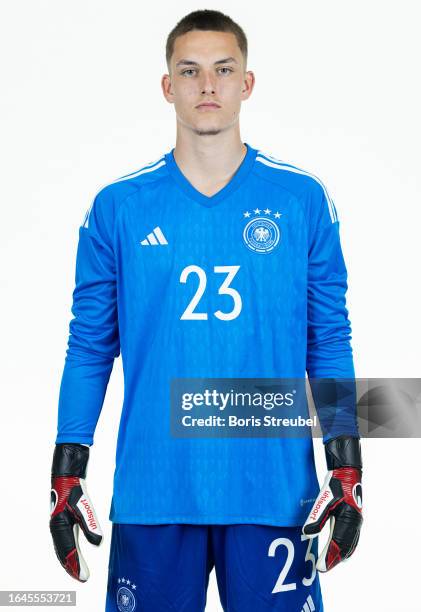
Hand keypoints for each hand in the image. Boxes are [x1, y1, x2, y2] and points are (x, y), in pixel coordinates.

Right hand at [50, 443, 102, 581]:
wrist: (67, 473)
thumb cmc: (73, 488)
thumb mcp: (84, 505)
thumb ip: (90, 524)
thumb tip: (98, 542)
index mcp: (59, 526)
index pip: (68, 551)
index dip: (76, 565)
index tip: (84, 577)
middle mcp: (57, 527)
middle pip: (64, 552)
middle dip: (72, 566)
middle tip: (83, 578)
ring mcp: (59, 523)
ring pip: (63, 547)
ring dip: (71, 559)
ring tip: (78, 570)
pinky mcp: (64, 518)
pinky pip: (65, 540)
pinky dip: (69, 549)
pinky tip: (75, 553)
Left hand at [302, 436, 362, 571]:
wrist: (347, 472)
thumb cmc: (336, 485)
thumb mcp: (324, 500)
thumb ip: (316, 518)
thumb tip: (307, 535)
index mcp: (349, 521)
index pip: (338, 546)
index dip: (329, 558)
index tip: (320, 568)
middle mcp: (355, 524)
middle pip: (345, 548)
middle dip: (334, 559)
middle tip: (323, 568)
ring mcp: (356, 521)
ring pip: (350, 544)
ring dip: (340, 554)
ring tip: (330, 562)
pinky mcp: (354, 518)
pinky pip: (352, 538)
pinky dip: (346, 547)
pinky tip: (341, 549)